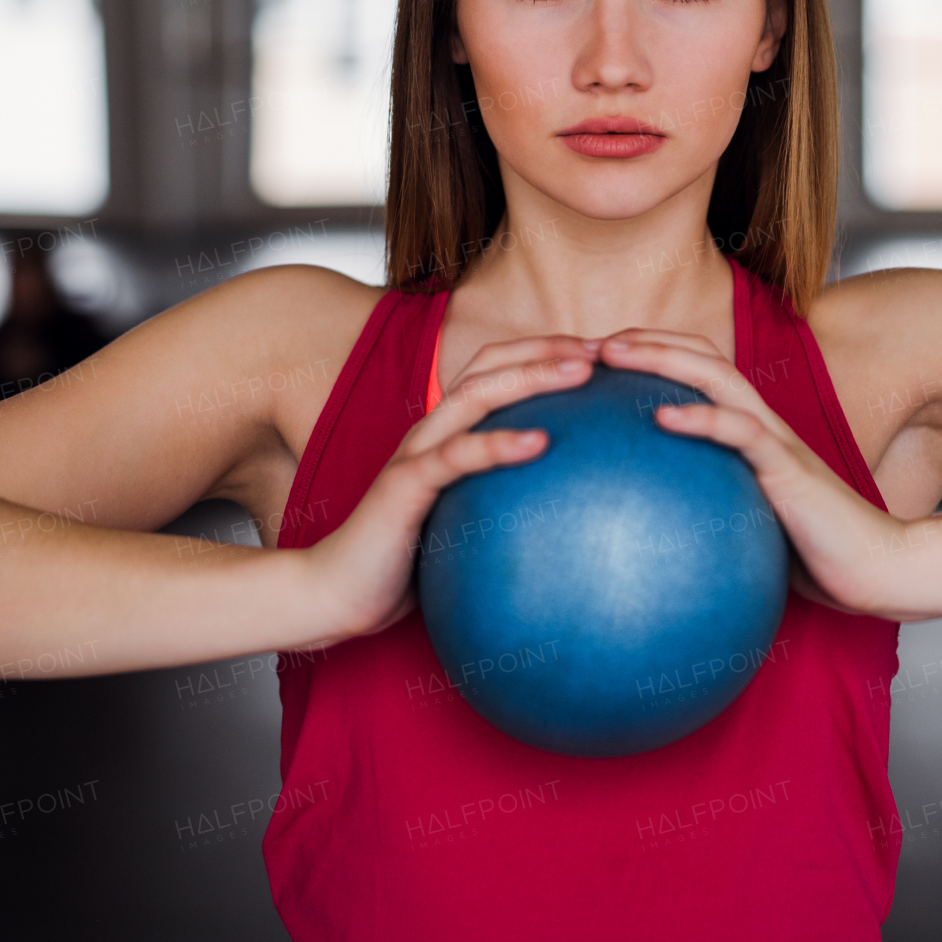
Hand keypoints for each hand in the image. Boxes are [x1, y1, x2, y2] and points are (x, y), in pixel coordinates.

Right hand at [304, 336, 595, 642]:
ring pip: (475, 394)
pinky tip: (540, 442)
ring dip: (530, 375)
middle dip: (548, 348)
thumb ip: (503, 504)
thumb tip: (571, 513)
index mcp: (446, 433)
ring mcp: (415, 453)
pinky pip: (456, 457)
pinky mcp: (404, 487)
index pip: (497, 371)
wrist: (336, 593)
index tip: (604, 354)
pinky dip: (498, 443)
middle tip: (605, 349)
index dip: (546, 352)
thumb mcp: (466, 524)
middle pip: (490, 366)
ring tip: (580, 372)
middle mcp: (430, 431)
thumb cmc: (404, 562)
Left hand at [597, 328, 897, 614]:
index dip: (653, 354)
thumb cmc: (817, 551)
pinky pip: (742, 432)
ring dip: (662, 357)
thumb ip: (713, 508)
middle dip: (646, 341)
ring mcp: (777, 441)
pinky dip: (702, 418)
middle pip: (702, 358)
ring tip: (614, 354)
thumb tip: (651, 530)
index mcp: (753, 432)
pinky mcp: (789, 469)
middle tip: (591, 344)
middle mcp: (763, 424)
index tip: (598, 360)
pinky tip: (662, 418)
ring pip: (717, 377)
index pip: (700, 372)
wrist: (878, 569)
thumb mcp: (749, 522)